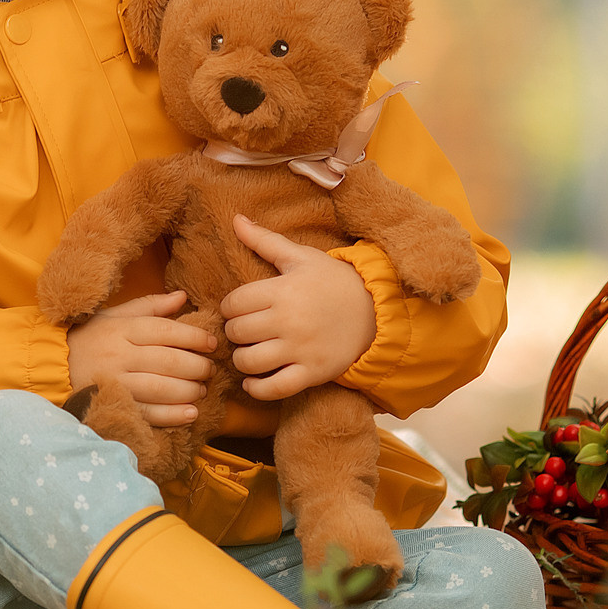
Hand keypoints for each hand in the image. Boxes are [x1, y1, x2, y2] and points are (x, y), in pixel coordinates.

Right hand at [66, 290, 217, 427]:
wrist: (53, 366)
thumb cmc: (89, 337)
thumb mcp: (114, 316)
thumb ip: (150, 306)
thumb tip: (183, 296)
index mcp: (122, 329)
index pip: (165, 331)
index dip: (194, 337)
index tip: (211, 343)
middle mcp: (119, 355)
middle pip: (168, 361)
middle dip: (197, 366)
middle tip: (209, 369)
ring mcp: (116, 382)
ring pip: (161, 388)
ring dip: (188, 390)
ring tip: (200, 389)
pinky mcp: (113, 404)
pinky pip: (148, 413)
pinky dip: (172, 415)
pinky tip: (190, 413)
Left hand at [221, 216, 375, 400]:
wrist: (377, 310)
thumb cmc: (334, 281)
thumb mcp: (302, 257)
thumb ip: (265, 241)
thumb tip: (235, 219)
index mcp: (282, 290)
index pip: (234, 303)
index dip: (230, 307)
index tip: (240, 309)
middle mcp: (288, 320)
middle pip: (237, 332)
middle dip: (235, 332)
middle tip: (244, 330)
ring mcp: (300, 349)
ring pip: (249, 362)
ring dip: (242, 359)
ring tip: (249, 352)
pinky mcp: (312, 372)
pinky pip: (273, 389)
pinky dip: (257, 389)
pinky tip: (253, 381)